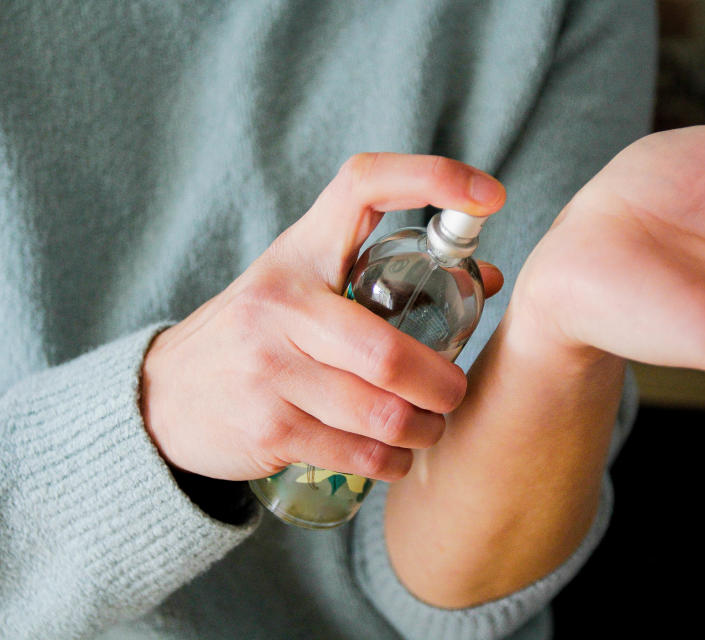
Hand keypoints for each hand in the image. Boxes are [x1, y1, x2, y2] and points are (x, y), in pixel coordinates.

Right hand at [140, 153, 504, 480]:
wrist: (166, 394)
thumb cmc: (262, 332)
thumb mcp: (308, 286)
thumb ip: (385, 277)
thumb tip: (484, 278)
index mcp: (301, 251)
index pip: (365, 185)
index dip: (433, 177)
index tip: (490, 196)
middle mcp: (281, 302)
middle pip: (391, 352)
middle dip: (443, 386)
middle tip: (454, 394)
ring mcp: (269, 367)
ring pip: (382, 412)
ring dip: (424, 431)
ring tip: (429, 430)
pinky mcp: (267, 427)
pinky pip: (358, 454)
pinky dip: (392, 463)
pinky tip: (396, 459)